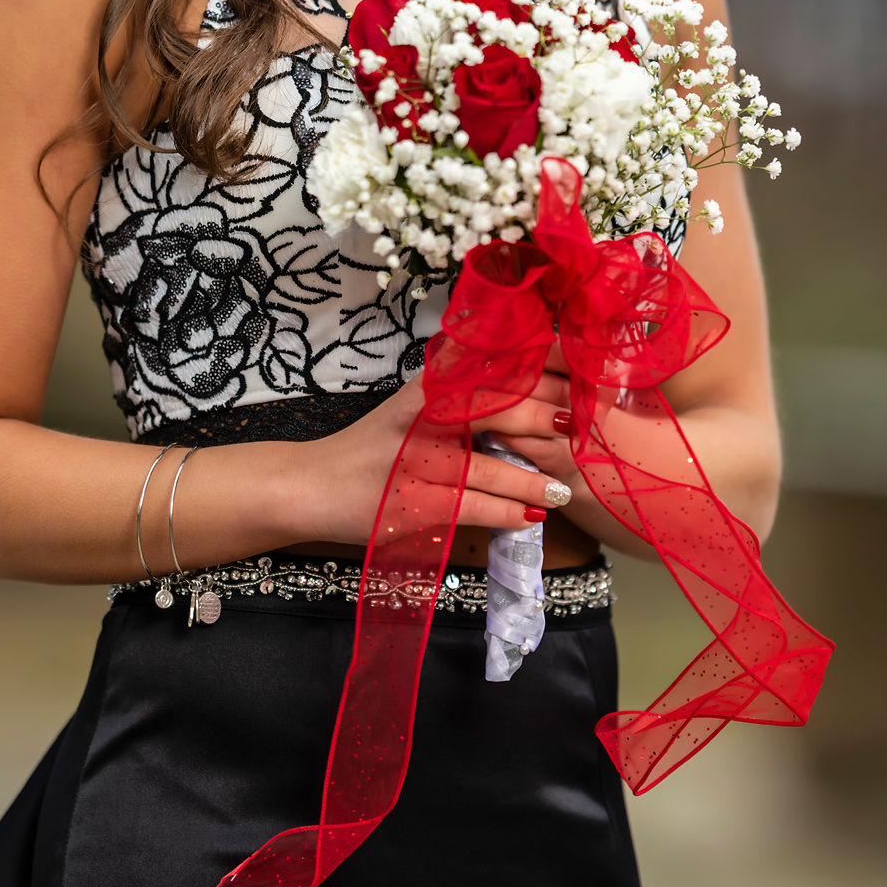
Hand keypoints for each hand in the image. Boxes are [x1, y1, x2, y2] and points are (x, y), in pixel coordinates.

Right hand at [298, 371, 575, 547]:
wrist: (309, 486)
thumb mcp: (407, 407)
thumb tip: (522, 384)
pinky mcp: (414, 504)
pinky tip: (530, 517)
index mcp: (425, 388)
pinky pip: (475, 507)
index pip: (493, 369)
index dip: (540, 375)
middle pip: (500, 410)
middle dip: (546, 423)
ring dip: (536, 481)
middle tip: (577, 435)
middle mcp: (422, 417)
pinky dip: (508, 512)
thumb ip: (453, 393)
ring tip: (563, 488)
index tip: (572, 384)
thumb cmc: (367, 448)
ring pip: (493, 467)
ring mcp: (417, 461)